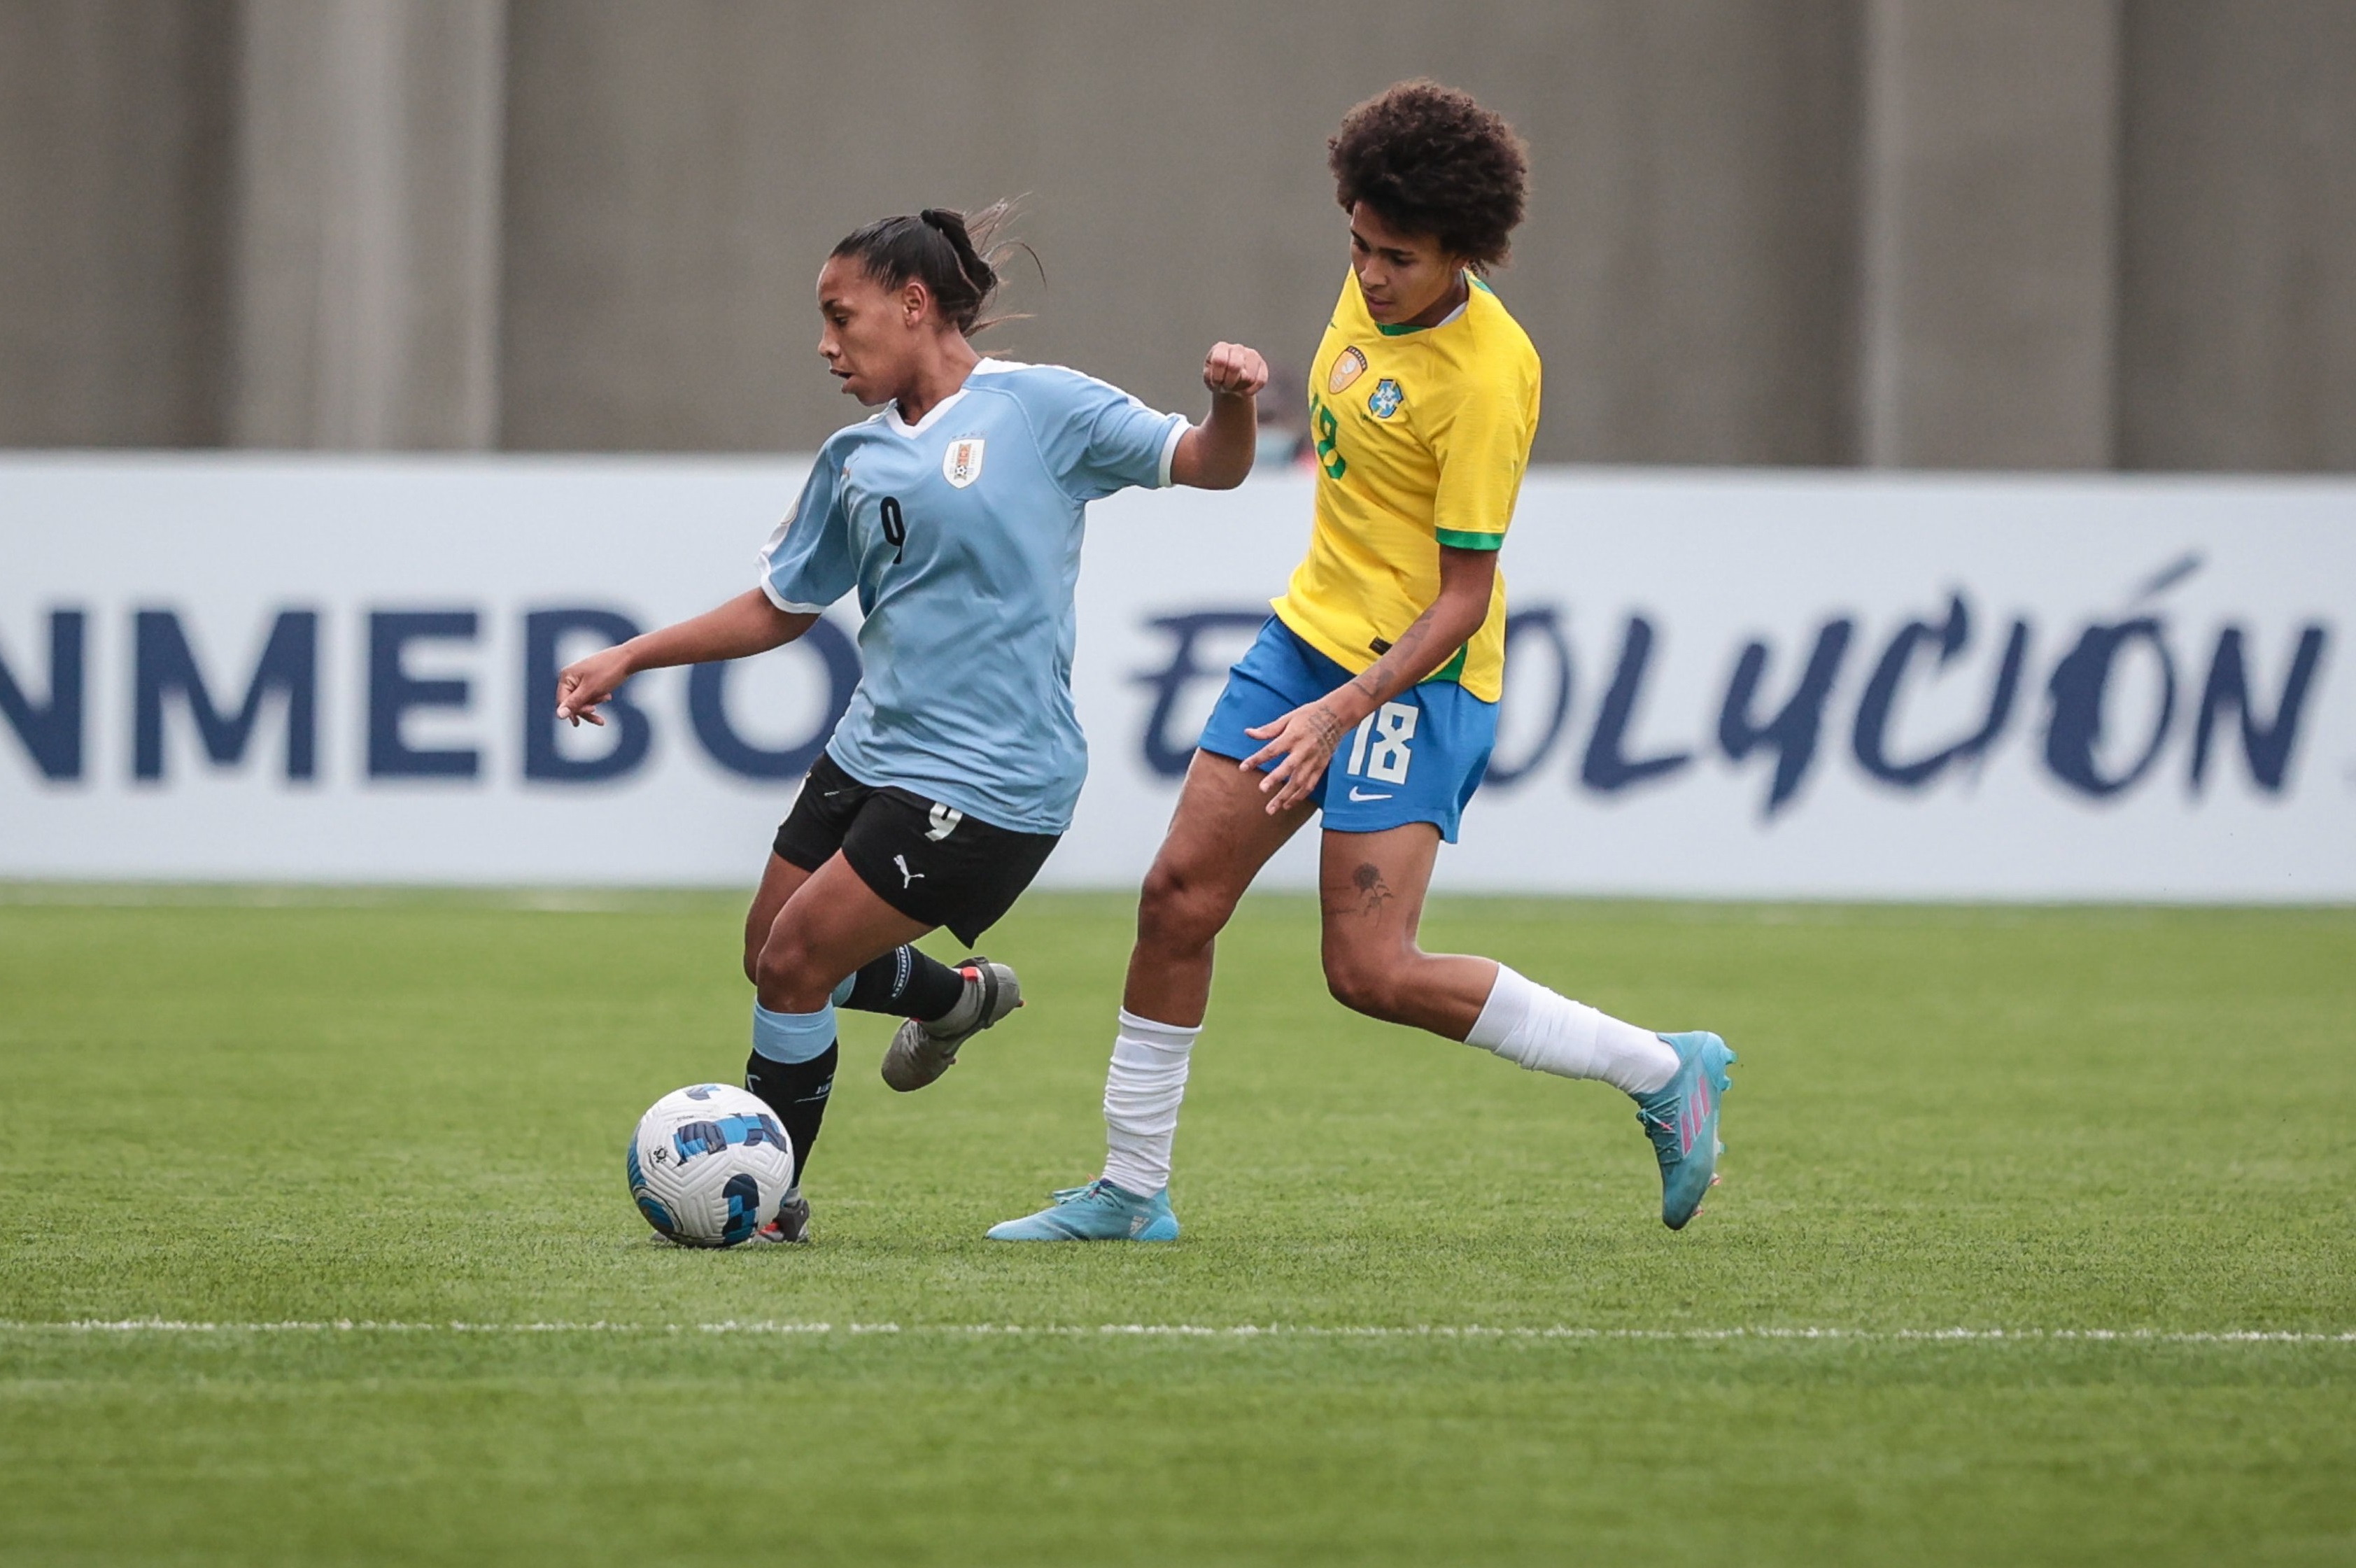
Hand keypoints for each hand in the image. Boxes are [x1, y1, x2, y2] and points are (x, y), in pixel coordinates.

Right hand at [555, 645, 634, 727]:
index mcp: (566, 677)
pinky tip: (608, 696)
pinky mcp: (588, 680)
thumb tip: (559, 716)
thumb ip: (574, 703)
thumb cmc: (608, 672)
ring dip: (594, 703)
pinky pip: (588, 695)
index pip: (562, 702)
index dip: (575, 710)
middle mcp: (570, 677)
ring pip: (581, 701)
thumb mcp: (590, 690)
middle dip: (586, 710)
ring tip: (608, 697)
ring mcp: (579, 678)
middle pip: (571, 703)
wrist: (627, 659)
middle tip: (600, 720)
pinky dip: (597, 698)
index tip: (593, 710)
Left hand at [1202, 341, 1268, 398]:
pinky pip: (1260, 381)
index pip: (1220, 360)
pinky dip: (1251, 390)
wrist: (1229, 384)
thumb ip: (1214, 375)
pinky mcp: (1262, 365)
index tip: (1216, 383)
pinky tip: (1245, 390)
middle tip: (1227, 386)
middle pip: (1235, 366)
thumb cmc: (1218, 379)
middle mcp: (1237, 348)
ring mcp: (1252, 355)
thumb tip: (1237, 374)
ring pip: (1249, 377)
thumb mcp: (1209, 378)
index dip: (1217, 377)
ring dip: (1240, 387)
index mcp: (1221, 348)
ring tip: (1235, 387)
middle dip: (1230, 382)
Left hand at [1239, 695, 1358, 813]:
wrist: (1338, 716)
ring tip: (1272, 808)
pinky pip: (1310, 785)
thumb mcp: (1288, 718)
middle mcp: (1304, 750)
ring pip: (1300, 782)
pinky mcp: (1321, 766)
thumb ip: (1268, 729)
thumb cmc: (1310, 715)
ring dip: (1286, 796)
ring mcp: (1314, 760)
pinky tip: (1288, 805)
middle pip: (1288, 768)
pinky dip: (1299, 796)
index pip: (1272, 750)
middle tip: (1262, 789)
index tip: (1243, 768)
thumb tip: (1248, 733)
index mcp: (1293, 736)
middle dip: (1275, 779)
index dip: (1257, 759)